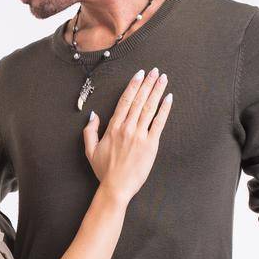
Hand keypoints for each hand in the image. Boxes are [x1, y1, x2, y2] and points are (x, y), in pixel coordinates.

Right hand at [83, 67, 172, 201]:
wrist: (116, 187)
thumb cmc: (104, 170)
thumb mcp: (90, 150)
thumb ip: (90, 131)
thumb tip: (93, 115)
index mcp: (113, 128)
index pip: (125, 101)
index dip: (133, 86)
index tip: (140, 75)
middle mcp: (127, 128)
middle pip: (139, 100)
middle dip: (148, 84)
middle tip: (155, 71)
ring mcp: (139, 135)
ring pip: (149, 108)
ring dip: (157, 91)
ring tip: (163, 79)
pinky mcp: (150, 145)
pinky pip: (158, 123)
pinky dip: (164, 109)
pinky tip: (169, 98)